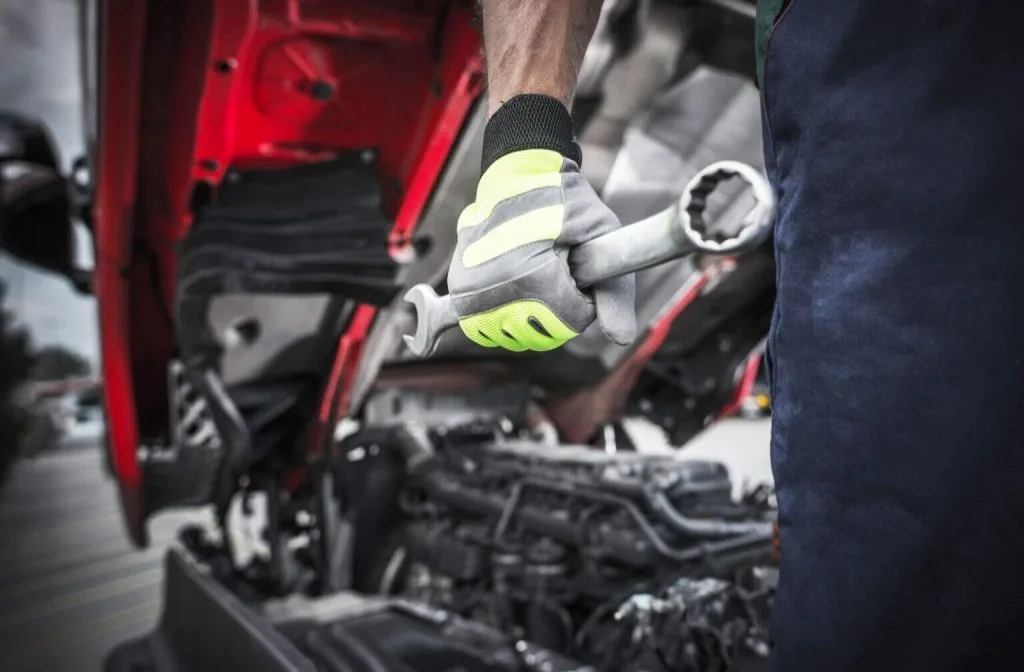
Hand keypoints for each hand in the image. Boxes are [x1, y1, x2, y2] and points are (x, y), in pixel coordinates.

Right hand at [447, 148, 635, 351]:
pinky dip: (504, 319)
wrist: (517, 173)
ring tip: (537, 275)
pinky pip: (487, 329)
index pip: (572, 322)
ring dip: (532, 316)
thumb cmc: (563, 198)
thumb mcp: (601, 233)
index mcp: (533, 278)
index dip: (585, 298)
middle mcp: (495, 290)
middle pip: (543, 334)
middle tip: (559, 270)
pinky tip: (517, 291)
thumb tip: (622, 339)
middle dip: (560, 309)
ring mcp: (471, 292)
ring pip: (514, 335)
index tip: (579, 269)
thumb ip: (615, 291)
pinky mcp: (459, 290)